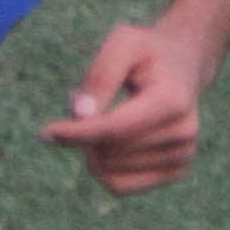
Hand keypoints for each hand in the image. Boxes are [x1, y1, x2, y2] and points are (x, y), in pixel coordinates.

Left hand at [40, 19, 210, 194]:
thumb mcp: (123, 43)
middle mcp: (183, 133)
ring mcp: (182, 156)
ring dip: (92, 148)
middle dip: (84, 133)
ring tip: (104, 116)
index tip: (45, 133)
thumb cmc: (146, 51)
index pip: (114, 130)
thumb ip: (100, 76)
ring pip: (110, 172)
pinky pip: (120, 186)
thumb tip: (79, 116)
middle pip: (108, 152)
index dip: (77, 133)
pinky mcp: (175, 171)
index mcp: (173, 100)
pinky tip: (107, 142)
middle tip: (87, 103)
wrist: (183, 66)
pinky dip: (102, 167)